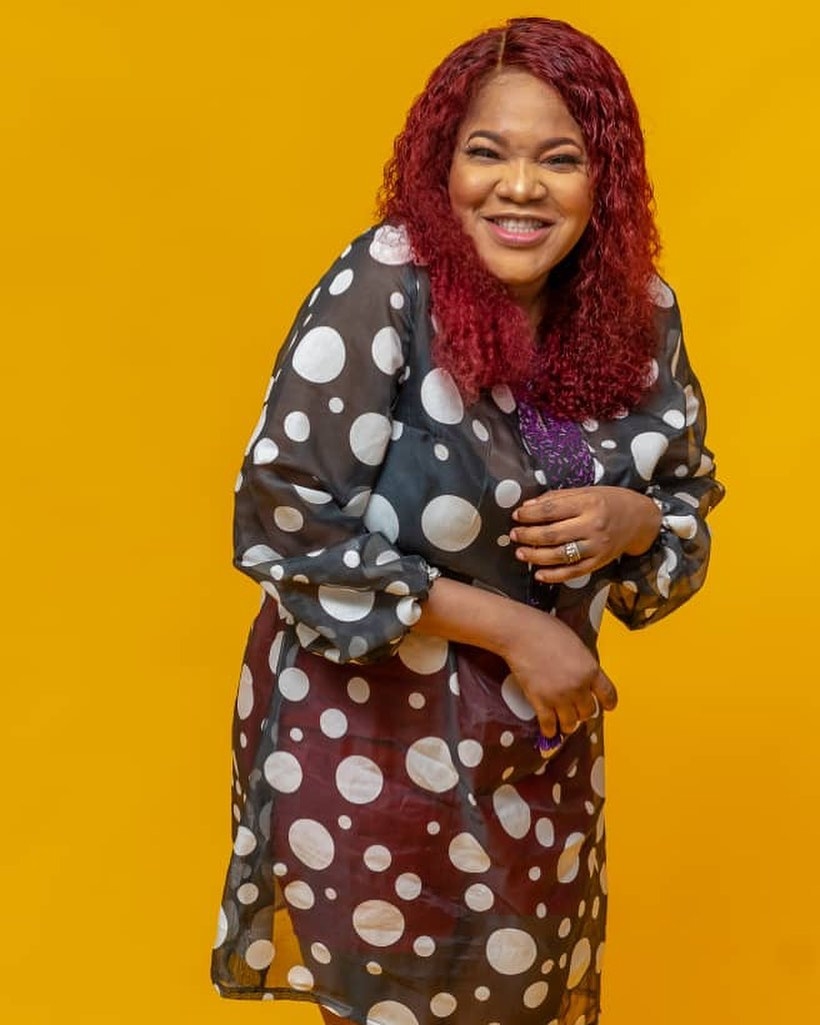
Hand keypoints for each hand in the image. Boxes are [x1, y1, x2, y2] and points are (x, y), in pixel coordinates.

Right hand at [498, 605, 617, 737]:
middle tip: (577, 708)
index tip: (607, 706)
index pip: (608, 695)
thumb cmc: (545, 630)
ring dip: (568, 723)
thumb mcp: (576, 643)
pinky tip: (549, 729)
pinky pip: (549, 725)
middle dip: (583, 711)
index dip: (608, 703)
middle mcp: (578, 686)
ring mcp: (559, 696)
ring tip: (564, 720)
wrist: (520, 633)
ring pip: (571, 723)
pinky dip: (550, 730)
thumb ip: (583, 663)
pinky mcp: (540, 702)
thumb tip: (584, 673)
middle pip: (588, 712)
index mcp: (590, 669)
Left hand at [510, 486, 661, 582]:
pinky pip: (573, 572)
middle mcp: (593, 526)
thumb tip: (528, 506)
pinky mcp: (599, 562)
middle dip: (528, 535)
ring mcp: (596, 546)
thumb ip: (557, 498)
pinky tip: (539, 574)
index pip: (552, 510)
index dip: (530, 514)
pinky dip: (554, 575)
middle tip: (514, 535)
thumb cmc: (608, 501)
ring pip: (560, 555)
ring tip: (520, 553)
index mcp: (588, 503)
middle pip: (553, 534)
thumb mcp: (585, 492)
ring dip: (536, 556)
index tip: (516, 515)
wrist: (640, 520)